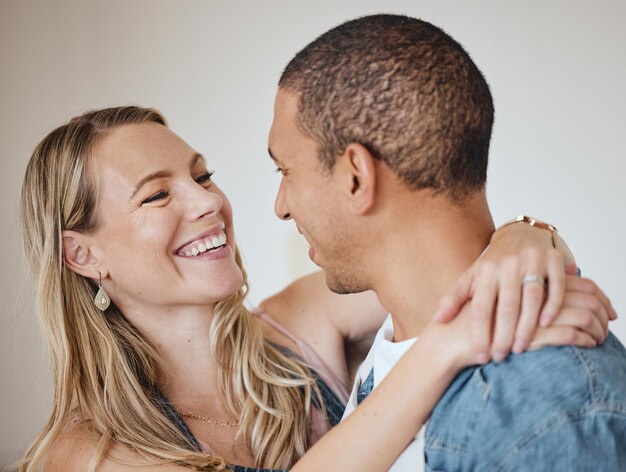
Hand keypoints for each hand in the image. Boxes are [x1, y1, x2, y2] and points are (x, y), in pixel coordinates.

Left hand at [433, 222, 616, 363]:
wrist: (520, 234)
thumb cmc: (494, 264)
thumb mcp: (471, 278)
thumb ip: (454, 298)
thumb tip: (437, 320)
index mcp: (486, 270)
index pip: (481, 307)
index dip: (480, 334)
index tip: (481, 357)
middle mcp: (508, 264)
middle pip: (507, 306)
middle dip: (503, 335)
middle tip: (500, 357)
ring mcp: (532, 260)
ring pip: (532, 297)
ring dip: (527, 326)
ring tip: (520, 348)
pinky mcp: (553, 258)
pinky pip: (556, 286)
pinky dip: (553, 306)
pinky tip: (546, 326)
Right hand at [528, 276, 614, 349]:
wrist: (493, 337)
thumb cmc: (521, 317)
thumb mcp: (534, 294)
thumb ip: (554, 285)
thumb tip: (585, 283)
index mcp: (546, 282)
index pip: (587, 285)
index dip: (605, 301)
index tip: (611, 315)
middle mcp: (544, 294)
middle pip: (590, 302)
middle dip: (603, 320)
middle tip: (604, 331)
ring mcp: (541, 313)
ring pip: (586, 318)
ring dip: (599, 331)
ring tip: (597, 339)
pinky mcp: (538, 333)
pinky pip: (573, 334)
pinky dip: (587, 340)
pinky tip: (588, 344)